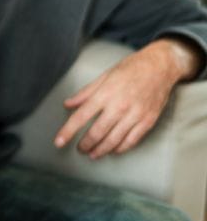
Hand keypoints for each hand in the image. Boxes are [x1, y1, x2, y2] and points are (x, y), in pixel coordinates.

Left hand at [55, 41, 183, 157]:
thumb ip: (85, 93)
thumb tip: (68, 104)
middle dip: (85, 144)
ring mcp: (135, 115)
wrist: (161, 66)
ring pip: (114, 140)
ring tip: (92, 154)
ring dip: (101, 150)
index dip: (68, 131)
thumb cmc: (131, 69)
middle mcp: (119, 106)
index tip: (58, 142)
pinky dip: (120, 148)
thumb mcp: (104, 76)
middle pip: (97, 133)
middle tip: (79, 149)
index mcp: (105, 94)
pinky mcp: (148, 121)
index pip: (81, 116)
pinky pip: (132, 141)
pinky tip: (113, 150)